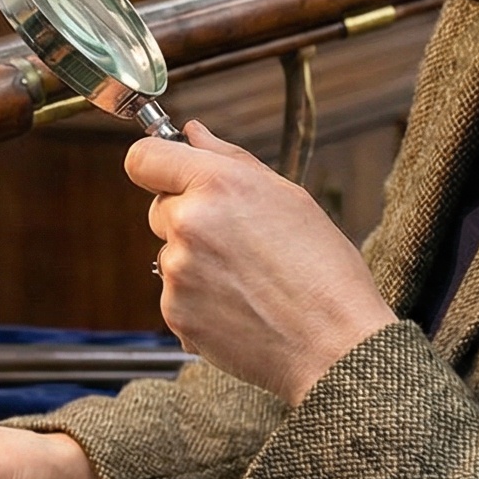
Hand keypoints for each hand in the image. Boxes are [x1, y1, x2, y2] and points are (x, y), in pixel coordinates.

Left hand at [129, 122, 397, 402]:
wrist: (335, 346)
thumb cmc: (323, 272)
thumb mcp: (288, 197)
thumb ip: (230, 159)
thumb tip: (193, 132)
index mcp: (218, 185)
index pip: (143, 158)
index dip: (156, 165)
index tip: (169, 176)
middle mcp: (190, 223)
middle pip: (159, 209)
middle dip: (188, 219)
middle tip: (239, 242)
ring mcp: (178, 271)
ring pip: (169, 254)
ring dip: (195, 263)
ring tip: (248, 281)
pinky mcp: (174, 312)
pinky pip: (174, 295)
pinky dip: (198, 301)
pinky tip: (240, 307)